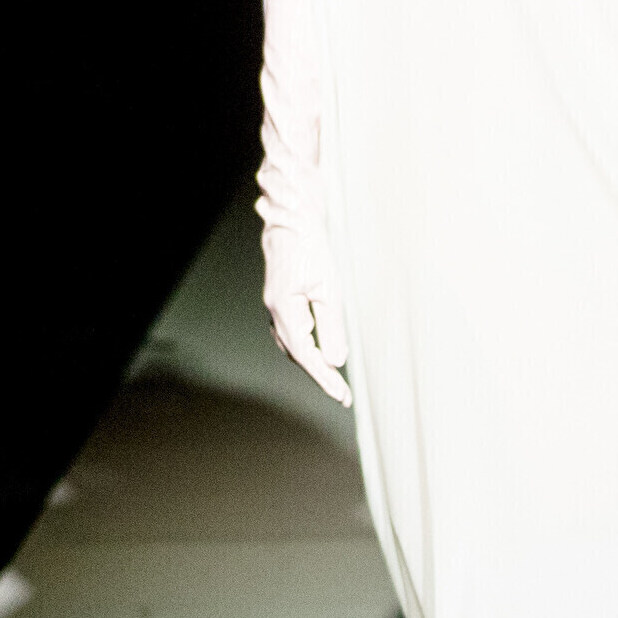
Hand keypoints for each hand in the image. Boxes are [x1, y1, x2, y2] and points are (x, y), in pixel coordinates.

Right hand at [263, 223, 349, 407]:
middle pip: (297, 354)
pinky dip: (306, 347)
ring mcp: (274, 307)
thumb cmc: (311, 250)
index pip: (306, 355)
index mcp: (284, 309)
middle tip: (343, 393)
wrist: (292, 223)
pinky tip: (319, 351)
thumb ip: (332, 326)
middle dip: (320, 375)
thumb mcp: (329, 289)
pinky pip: (291, 333)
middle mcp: (274, 311)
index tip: (342, 395)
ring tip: (334, 378)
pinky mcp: (279, 301)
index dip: (324, 378)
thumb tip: (336, 360)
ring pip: (292, 345)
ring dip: (312, 363)